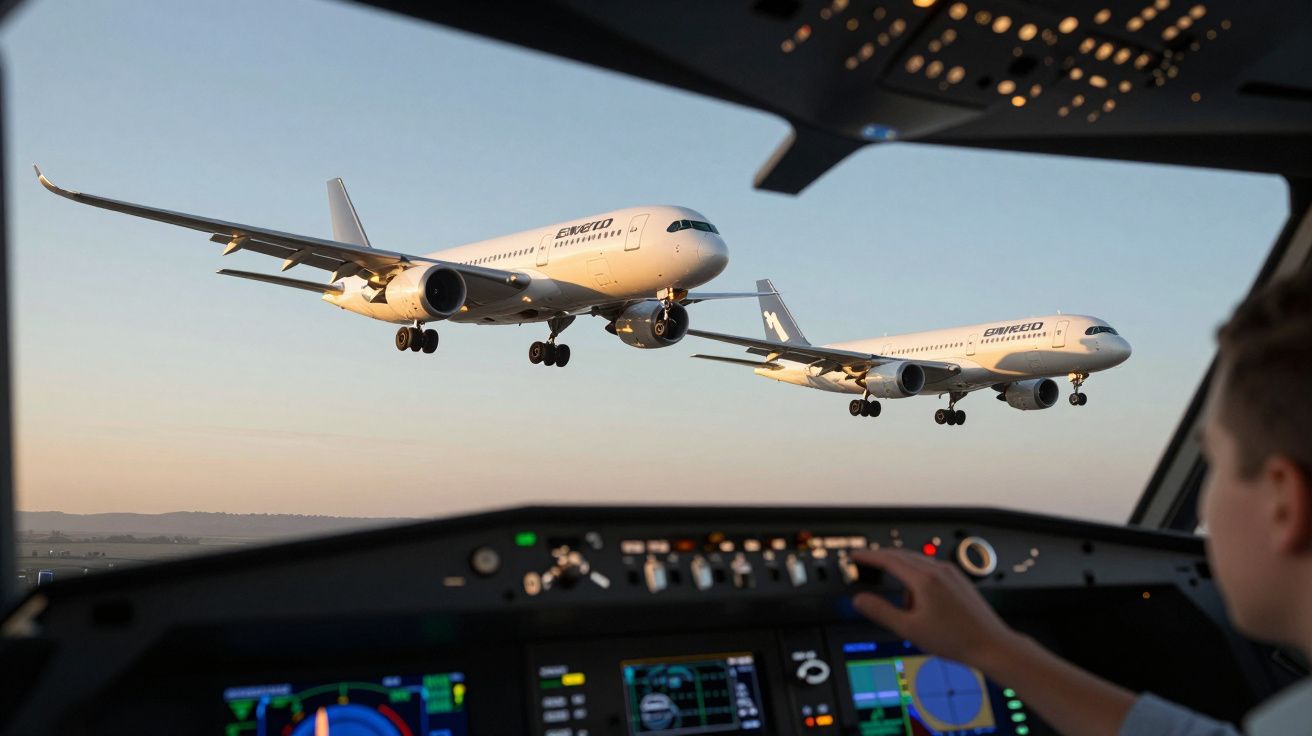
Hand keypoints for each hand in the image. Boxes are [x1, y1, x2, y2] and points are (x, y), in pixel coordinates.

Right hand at [850, 547, 1020, 670]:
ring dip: (902, 574)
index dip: (869, 556)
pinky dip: (918, 579)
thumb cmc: (956, 639)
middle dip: (882, 559)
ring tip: (907, 610)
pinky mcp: (959, 579)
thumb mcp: (910, 630)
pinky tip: (923, 604)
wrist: (991, 645)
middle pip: (902, 555)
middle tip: (867, 565)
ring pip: (917, 562)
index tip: (855, 555)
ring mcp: (951, 573)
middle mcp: (939, 570)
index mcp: (925, 579)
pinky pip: (930, 570)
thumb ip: (881, 612)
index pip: (889, 559)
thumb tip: (860, 600)